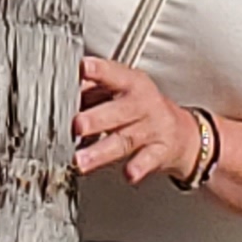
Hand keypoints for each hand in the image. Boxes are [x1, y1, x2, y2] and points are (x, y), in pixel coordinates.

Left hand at [73, 55, 198, 186]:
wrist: (180, 132)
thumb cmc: (141, 108)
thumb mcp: (122, 90)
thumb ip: (93, 90)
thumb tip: (61, 92)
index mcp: (130, 82)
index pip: (113, 73)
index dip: (99, 71)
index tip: (84, 68)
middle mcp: (142, 103)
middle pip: (118, 110)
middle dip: (96, 118)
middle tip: (76, 125)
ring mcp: (152, 127)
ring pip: (125, 139)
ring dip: (102, 151)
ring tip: (81, 160)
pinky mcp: (160, 151)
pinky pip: (149, 159)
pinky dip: (139, 167)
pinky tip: (129, 173)